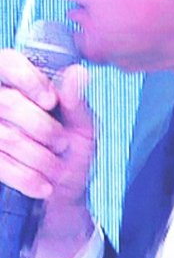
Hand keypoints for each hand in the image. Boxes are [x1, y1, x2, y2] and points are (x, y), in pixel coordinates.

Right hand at [0, 50, 95, 257]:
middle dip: (44, 129)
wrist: (62, 195)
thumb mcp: (82, 128)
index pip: (8, 63)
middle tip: (61, 144)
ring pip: (6, 137)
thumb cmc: (70, 154)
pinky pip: (1, 164)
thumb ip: (76, 102)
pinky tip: (43, 186)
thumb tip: (78, 72)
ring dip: (40, 158)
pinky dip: (27, 178)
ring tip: (56, 168)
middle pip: (9, 103)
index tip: (51, 102)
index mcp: (17, 86)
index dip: (28, 80)